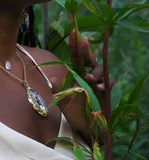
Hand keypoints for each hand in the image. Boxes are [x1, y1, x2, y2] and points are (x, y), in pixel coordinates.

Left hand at [52, 29, 113, 143]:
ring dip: (94, 71)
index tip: (73, 31)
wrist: (86, 128)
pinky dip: (105, 83)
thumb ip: (57, 90)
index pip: (76, 56)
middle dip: (86, 49)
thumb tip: (52, 79)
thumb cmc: (74, 113)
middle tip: (83, 40)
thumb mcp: (62, 102)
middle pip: (89, 58)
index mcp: (76, 74)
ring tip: (89, 79)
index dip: (75, 44)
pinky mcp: (107, 91)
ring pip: (99, 68)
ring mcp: (98, 82)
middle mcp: (87, 75)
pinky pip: (109, 82)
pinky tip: (99, 88)